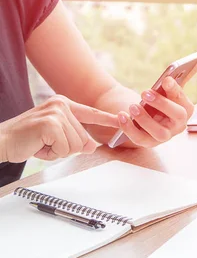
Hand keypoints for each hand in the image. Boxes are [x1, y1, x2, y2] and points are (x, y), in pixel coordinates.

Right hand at [0, 95, 118, 162]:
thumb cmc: (27, 139)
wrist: (1, 141)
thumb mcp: (56, 137)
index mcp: (64, 104)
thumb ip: (76, 138)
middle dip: (67, 148)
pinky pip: (64, 148)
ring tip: (42, 144)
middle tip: (46, 143)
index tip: (123, 120)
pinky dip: (52, 153)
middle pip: (84, 138)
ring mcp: (56, 113)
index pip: (91, 114)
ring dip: (58, 151)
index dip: (108, 119)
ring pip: (76, 145)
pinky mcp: (50, 124)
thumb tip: (93, 146)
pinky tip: (38, 146)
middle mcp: (61, 105)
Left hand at [116, 76, 194, 147]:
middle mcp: (178, 125)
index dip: (176, 90)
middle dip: (162, 104)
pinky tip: (121, 116)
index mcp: (186, 110)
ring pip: (160, 132)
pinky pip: (140, 139)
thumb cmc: (161, 100)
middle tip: (145, 92)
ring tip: (133, 105)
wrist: (145, 116)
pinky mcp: (148, 142)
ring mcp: (164, 136)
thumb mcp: (170, 88)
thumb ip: (183, 75)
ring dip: (146, 119)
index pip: (184, 101)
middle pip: (177, 117)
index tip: (165, 80)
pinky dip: (129, 128)